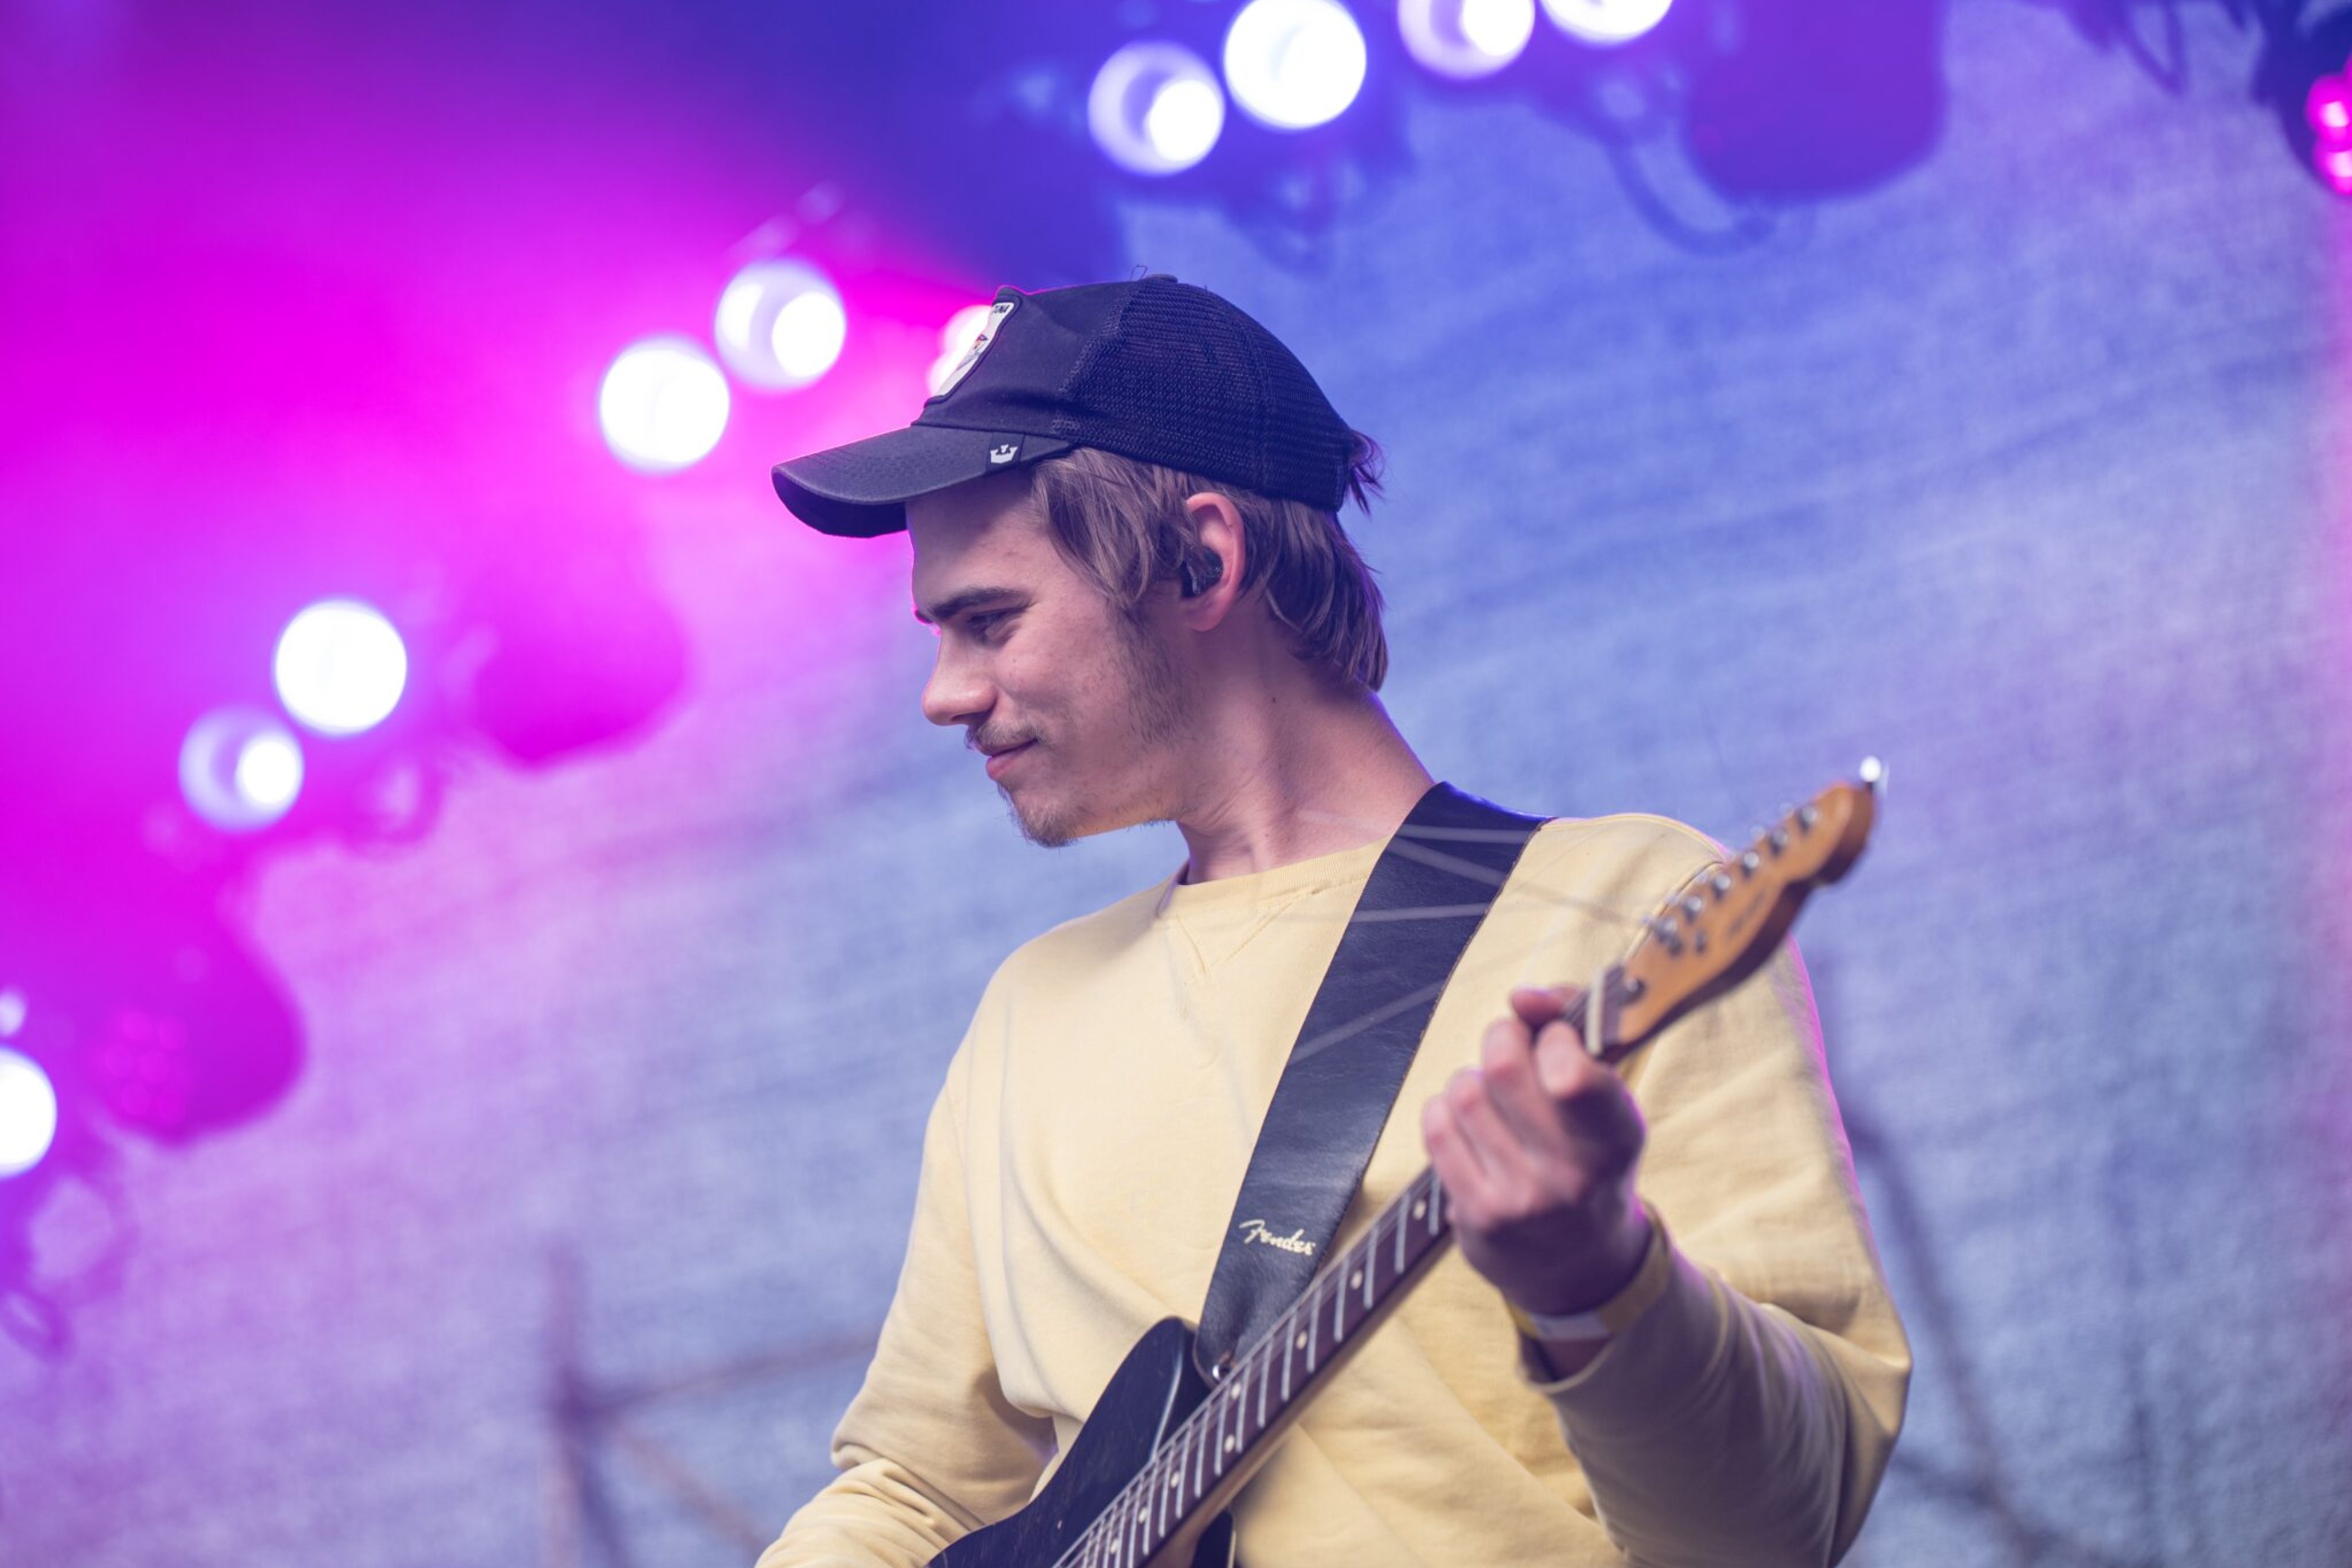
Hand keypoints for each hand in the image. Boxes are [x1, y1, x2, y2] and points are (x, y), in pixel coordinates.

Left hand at [1420, 985, 1651, 1321]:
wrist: (1580, 1265)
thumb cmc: (1590, 1156)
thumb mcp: (1606, 1099)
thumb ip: (1572, 1028)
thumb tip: (1521, 996)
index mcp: (1617, 1136)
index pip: (1572, 1069)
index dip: (1553, 1035)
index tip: (1556, 1041)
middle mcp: (1573, 1174)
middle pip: (1503, 1063)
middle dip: (1501, 1037)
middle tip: (1510, 1047)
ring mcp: (1522, 1199)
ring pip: (1464, 1090)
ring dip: (1472, 1078)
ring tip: (1493, 1097)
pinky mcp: (1478, 1215)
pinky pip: (1438, 1126)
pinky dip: (1447, 1110)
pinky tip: (1470, 1124)